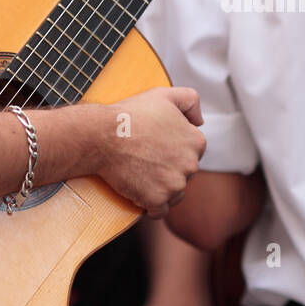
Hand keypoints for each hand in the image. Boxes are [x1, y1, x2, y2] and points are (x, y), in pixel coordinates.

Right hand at [97, 87, 205, 216]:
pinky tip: (139, 192)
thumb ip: (191, 101)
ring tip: (141, 175)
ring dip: (161, 190)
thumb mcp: (165, 94)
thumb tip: (200, 121)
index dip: (172, 151)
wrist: (103, 135)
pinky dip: (150, 206)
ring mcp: (175, 185)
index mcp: (197, 142)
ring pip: (174, 194)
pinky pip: (159, 211)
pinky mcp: (157, 200)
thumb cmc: (132, 114)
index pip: (191, 153)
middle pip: (183, 175)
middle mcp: (191, 165)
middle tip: (145, 160)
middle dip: (168, 171)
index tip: (155, 147)